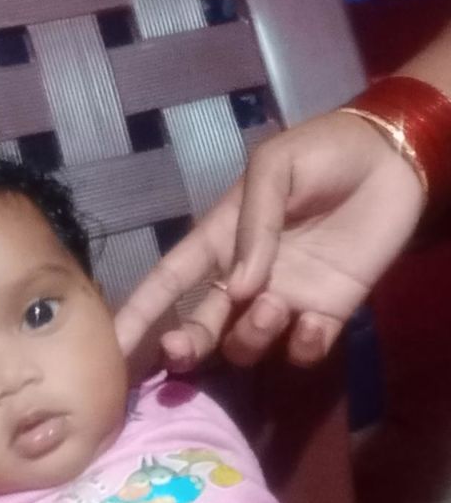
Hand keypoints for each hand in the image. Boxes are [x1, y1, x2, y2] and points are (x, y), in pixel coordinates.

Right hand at [115, 110, 424, 368]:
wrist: (392, 159)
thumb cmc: (324, 152)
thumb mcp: (275, 167)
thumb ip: (254, 224)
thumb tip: (237, 288)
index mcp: (221, 238)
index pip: (169, 279)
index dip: (139, 311)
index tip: (110, 344)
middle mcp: (245, 278)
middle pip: (202, 324)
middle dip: (185, 344)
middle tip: (181, 351)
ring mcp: (285, 298)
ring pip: (247, 343)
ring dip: (250, 336)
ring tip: (274, 306)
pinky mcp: (329, 313)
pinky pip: (305, 349)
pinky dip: (305, 346)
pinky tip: (315, 324)